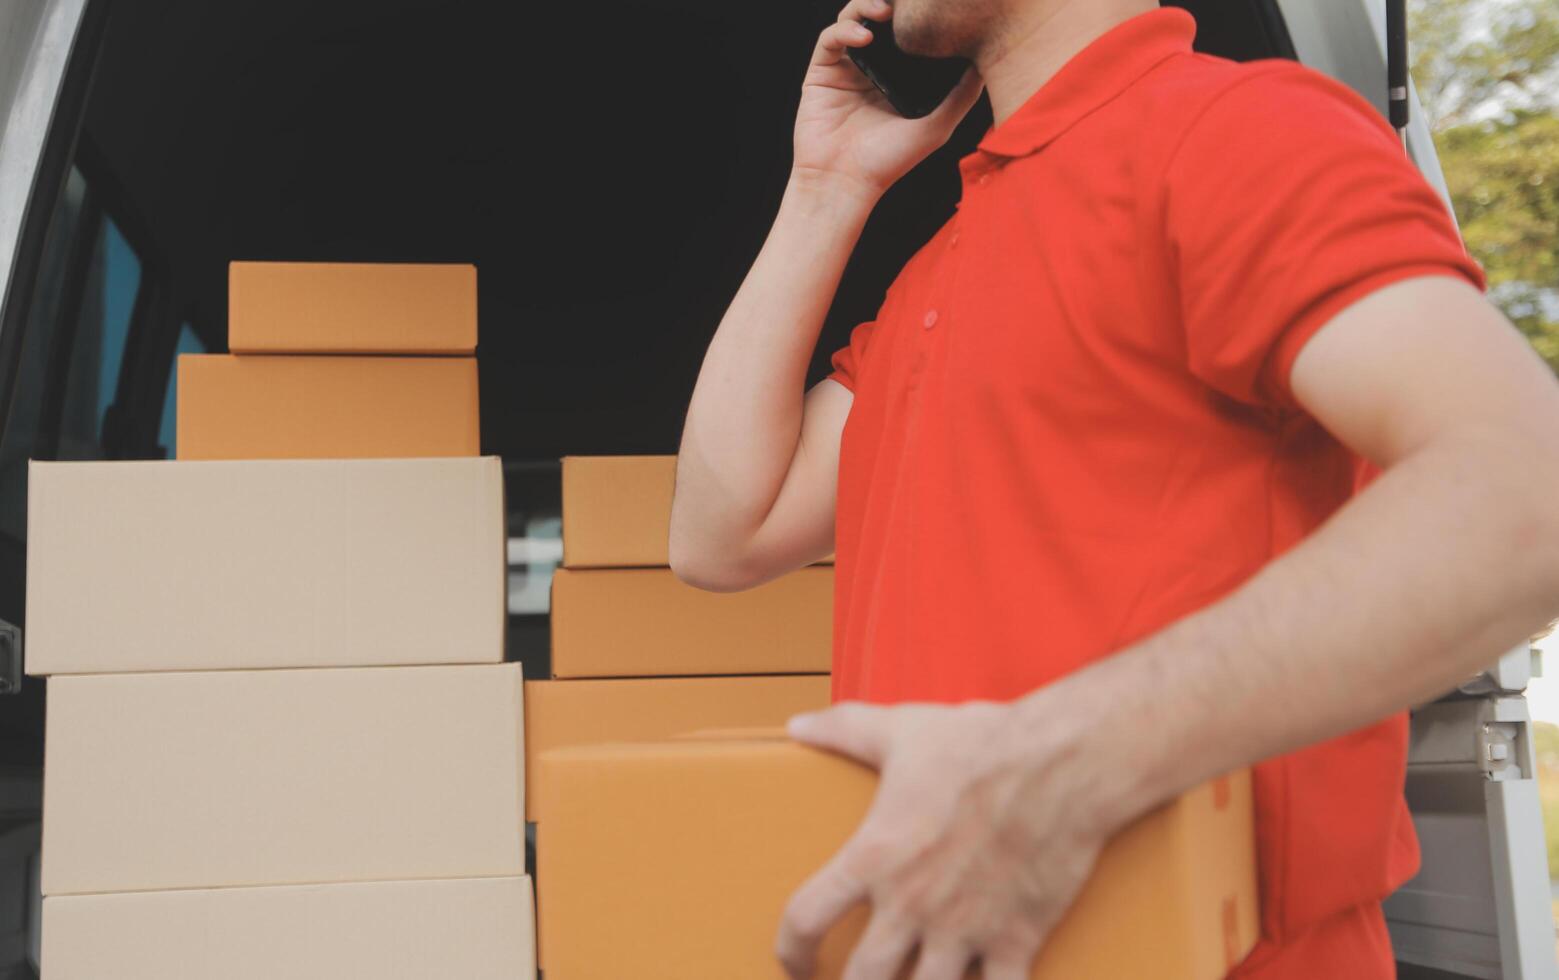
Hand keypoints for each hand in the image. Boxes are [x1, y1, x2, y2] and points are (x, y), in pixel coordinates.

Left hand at [776, 700, 1113, 979]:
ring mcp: (965, 930)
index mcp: (874, 857)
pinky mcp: (1016, 941)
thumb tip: (799, 724)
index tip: (794, 961)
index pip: (805, 919)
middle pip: (861, 979)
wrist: (1062, 763)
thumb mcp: (900, 730)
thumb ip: (844, 728)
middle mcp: (912, 905)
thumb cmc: (979, 744)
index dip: (790, 949)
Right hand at [794, 0, 983, 200]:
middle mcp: (871, 68)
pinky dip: (845, 30)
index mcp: (897, 77)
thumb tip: (986, 64)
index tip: (934, 6)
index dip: (916, 15)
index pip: (907, 33)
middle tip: (907, 0)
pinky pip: (830, 39)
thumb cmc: (889, 162)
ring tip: (886, 10)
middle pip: (879, 18)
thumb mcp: (937, 127)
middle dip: (890, 2)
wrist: (845, 182)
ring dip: (866, 6)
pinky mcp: (822, 72)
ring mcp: (845, 68)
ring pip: (852, 19)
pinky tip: (865, 36)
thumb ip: (961, 97)